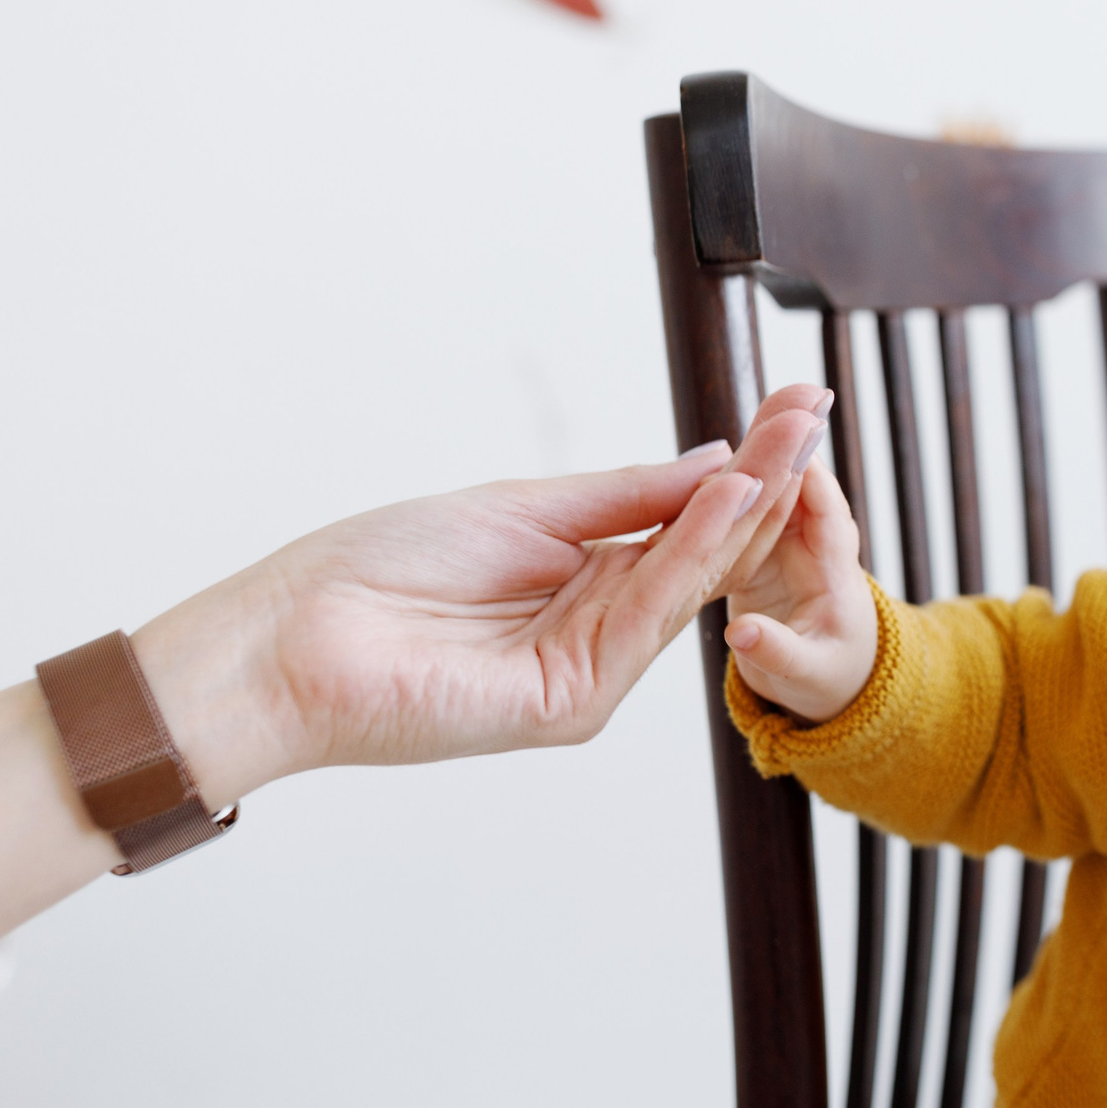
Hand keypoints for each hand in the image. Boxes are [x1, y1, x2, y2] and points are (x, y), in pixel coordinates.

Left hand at [132, 393, 831, 798]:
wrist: (290, 638)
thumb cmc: (379, 571)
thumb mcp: (524, 509)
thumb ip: (629, 497)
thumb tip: (719, 459)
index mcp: (587, 584)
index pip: (689, 526)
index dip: (746, 468)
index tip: (796, 406)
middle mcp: (599, 632)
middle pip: (704, 554)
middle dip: (765, 480)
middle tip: (816, 412)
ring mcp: (591, 671)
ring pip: (688, 584)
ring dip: (744, 508)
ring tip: (790, 441)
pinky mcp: (571, 702)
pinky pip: (646, 617)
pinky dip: (691, 556)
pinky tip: (728, 499)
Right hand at [722, 385, 880, 723]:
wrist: (827, 680)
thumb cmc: (823, 680)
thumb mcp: (802, 676)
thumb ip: (776, 653)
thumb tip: (743, 634)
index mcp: (836, 578)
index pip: (828, 519)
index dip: (811, 484)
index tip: (792, 452)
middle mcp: (817, 548)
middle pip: (806, 487)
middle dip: (795, 443)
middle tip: (785, 398)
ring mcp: (788, 542)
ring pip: (777, 486)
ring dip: (767, 446)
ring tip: (757, 402)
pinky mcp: (759, 545)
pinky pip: (749, 502)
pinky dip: (736, 475)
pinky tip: (712, 448)